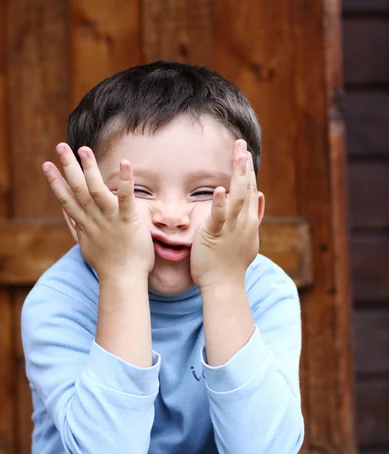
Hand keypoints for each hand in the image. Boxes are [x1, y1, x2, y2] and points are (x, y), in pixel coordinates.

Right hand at [42, 144, 154, 280]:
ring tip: (83, 149)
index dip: (56, 182)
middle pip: (77, 190)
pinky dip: (124, 180)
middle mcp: (94, 219)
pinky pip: (125, 197)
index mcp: (85, 225)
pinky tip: (125, 162)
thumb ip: (79, 229)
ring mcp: (110, 219)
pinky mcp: (128, 220)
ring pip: (95, 190)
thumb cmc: (110, 266)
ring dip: (89, 168)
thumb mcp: (88, 246)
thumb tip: (70, 218)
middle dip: (68, 167)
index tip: (46, 166)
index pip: (67, 200)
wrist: (124, 281)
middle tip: (60, 147)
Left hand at [190, 140, 263, 289]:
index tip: (244, 152)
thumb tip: (259, 197)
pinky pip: (219, 216)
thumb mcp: (248, 239)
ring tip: (238, 155)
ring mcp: (232, 228)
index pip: (250, 191)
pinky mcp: (216, 235)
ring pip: (238, 196)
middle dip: (244, 165)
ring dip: (239, 175)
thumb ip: (253, 217)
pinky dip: (220, 202)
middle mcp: (244, 222)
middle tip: (240, 143)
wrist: (225, 286)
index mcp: (249, 222)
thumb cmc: (231, 265)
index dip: (248, 171)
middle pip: (246, 188)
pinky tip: (218, 188)